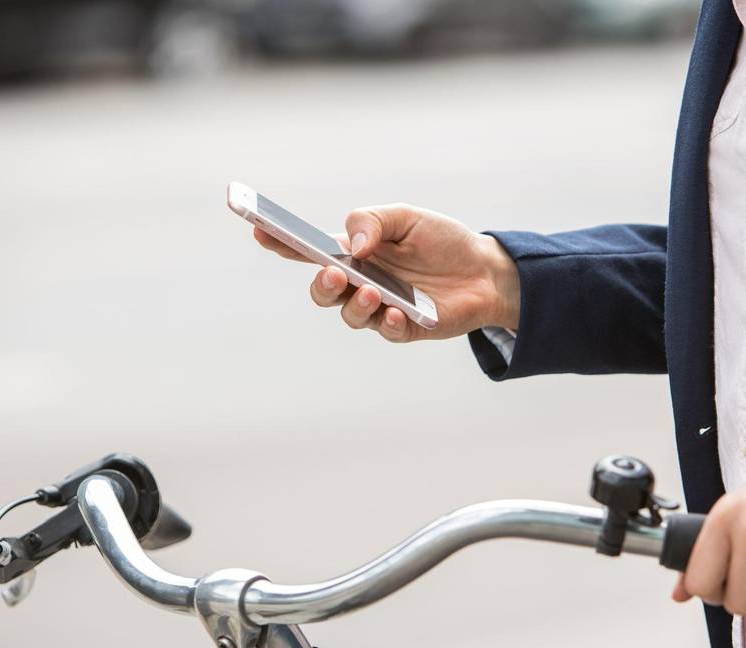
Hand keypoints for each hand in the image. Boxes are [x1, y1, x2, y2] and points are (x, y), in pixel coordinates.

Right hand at [254, 204, 519, 342]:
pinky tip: (397, 312)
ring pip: (350, 315)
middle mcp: (361, 282)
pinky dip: (389, 322)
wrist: (486, 269)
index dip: (281, 244)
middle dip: (321, 284)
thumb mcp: (408, 217)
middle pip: (322, 291)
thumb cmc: (442, 241)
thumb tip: (353, 244)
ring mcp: (381, 308)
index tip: (260, 232)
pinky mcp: (406, 328)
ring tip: (374, 292)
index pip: (309, 251)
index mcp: (353, 253)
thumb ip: (375, 222)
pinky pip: (388, 332)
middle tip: (334, 273)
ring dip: (356, 305)